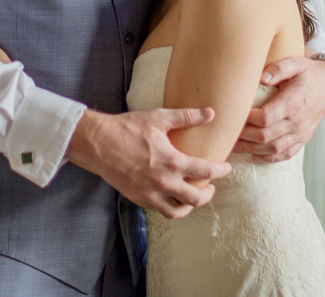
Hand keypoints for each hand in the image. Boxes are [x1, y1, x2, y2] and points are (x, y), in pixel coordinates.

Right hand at [67, 108, 231, 218]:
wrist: (98, 142)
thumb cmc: (128, 128)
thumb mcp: (159, 118)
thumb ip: (187, 116)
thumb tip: (210, 113)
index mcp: (172, 162)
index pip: (205, 172)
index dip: (220, 171)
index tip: (226, 168)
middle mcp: (163, 182)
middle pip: (195, 198)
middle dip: (208, 194)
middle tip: (211, 186)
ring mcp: (149, 193)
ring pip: (177, 211)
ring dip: (189, 206)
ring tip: (193, 197)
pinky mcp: (137, 198)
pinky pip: (159, 209)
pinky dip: (170, 206)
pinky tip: (171, 196)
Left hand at [232, 54, 324, 162]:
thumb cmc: (308, 73)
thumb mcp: (296, 63)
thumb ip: (278, 69)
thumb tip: (260, 77)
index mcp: (293, 103)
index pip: (265, 118)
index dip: (248, 119)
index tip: (235, 114)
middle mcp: (297, 121)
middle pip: (265, 135)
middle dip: (244, 136)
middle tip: (227, 131)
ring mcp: (301, 133)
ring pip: (273, 148)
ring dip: (252, 149)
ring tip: (234, 145)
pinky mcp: (303, 139)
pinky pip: (286, 154)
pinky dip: (269, 157)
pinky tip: (255, 155)